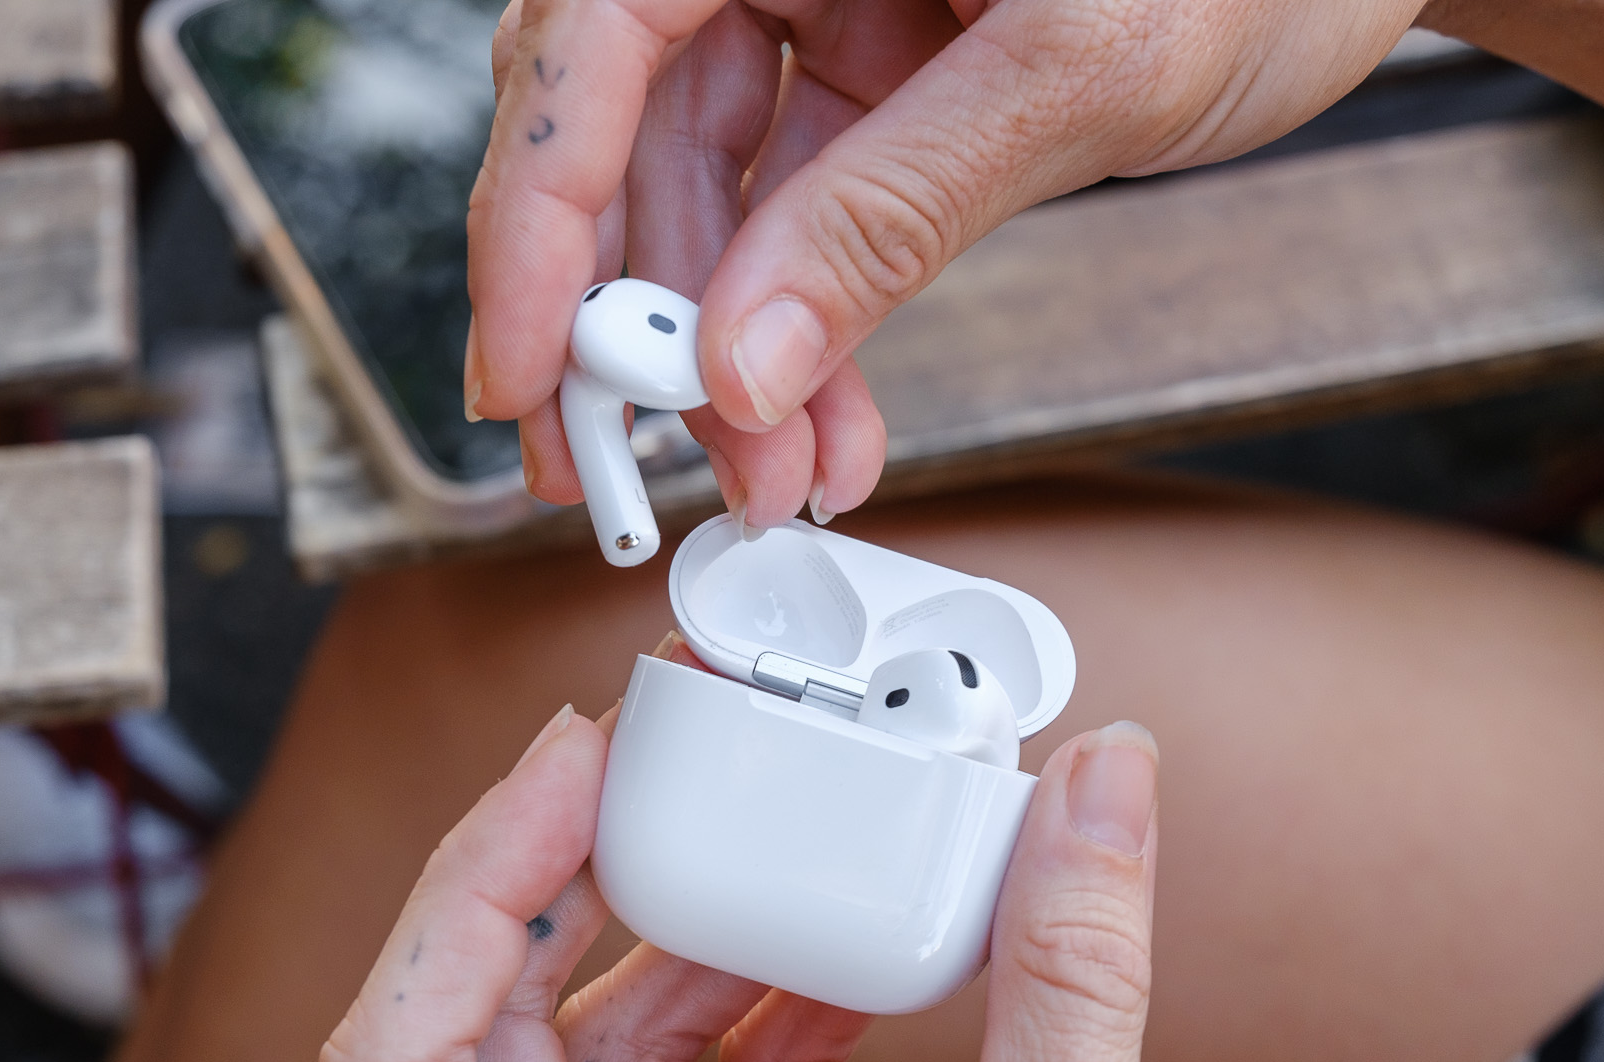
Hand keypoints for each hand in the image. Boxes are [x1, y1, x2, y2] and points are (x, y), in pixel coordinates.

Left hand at [320, 661, 1200, 1061]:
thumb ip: (1072, 1006)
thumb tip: (1099, 790)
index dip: (466, 897)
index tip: (568, 768)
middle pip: (497, 1045)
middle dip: (580, 882)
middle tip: (661, 754)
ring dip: (699, 936)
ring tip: (790, 837)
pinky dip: (782, 1009)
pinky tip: (855, 949)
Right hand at [466, 0, 1424, 530]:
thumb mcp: (1074, 67)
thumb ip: (890, 211)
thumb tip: (747, 358)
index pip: (590, 42)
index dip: (538, 219)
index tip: (530, 371)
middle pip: (627, 133)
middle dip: (637, 318)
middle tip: (629, 465)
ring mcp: (826, 3)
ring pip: (710, 196)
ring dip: (727, 353)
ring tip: (767, 473)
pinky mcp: (881, 79)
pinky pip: (798, 214)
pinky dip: (804, 326)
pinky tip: (819, 420)